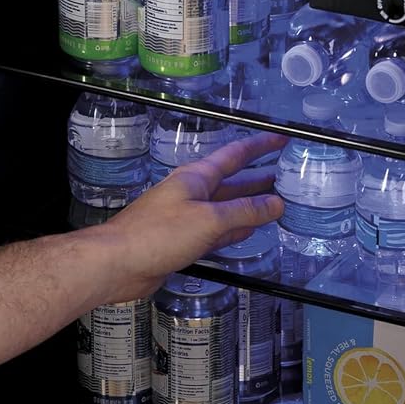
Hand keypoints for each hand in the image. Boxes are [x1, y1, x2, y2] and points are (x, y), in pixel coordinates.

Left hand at [92, 132, 284, 301]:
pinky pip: (216, 232)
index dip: (260, 146)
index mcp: (196, 178)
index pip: (235, 155)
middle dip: (259, 178)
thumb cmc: (157, 234)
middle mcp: (192, 193)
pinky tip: (248, 231)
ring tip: (275, 203)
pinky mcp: (182, 241)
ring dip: (249, 206)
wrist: (118, 263)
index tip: (281, 139)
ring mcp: (186, 218)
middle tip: (286, 175)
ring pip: (226, 209)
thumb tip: (276, 204)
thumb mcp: (208, 219)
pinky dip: (234, 231)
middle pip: (233, 183)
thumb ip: (244, 212)